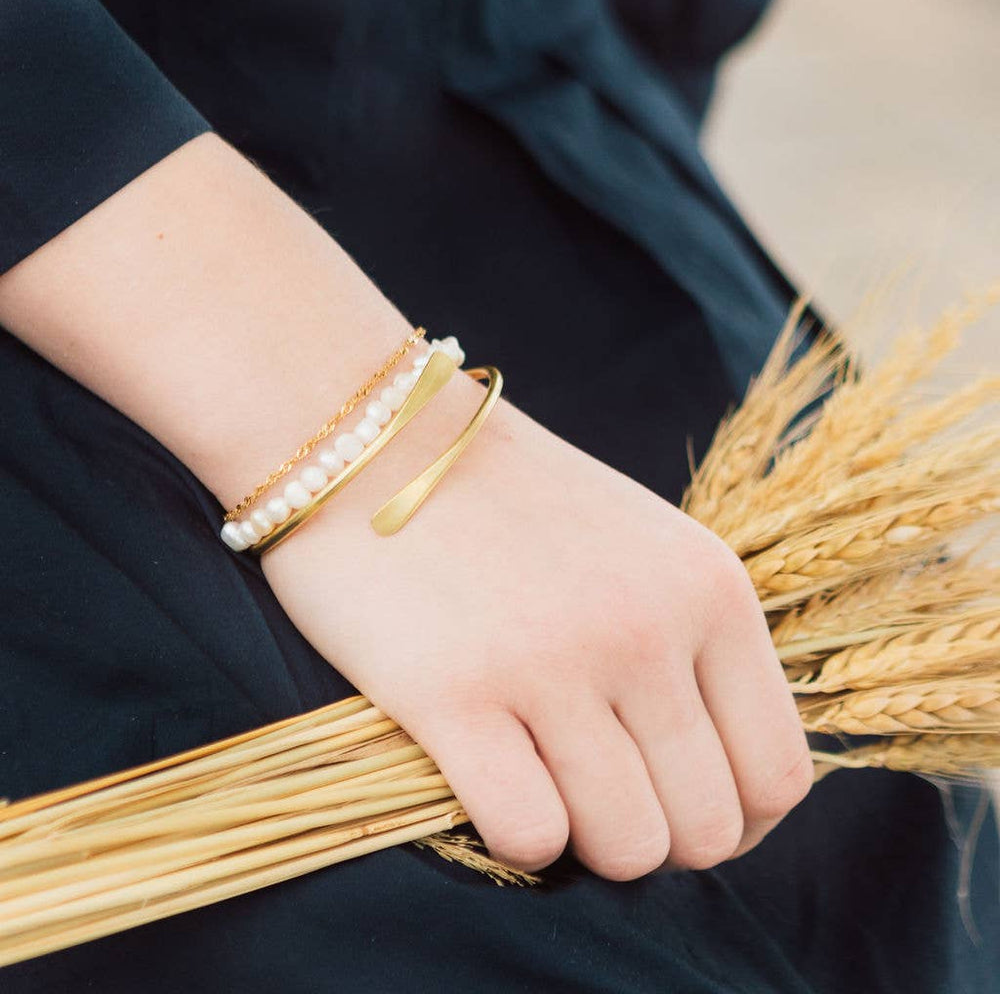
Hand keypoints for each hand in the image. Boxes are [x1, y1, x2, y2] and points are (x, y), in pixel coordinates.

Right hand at [259, 356, 812, 879]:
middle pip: (708, 828)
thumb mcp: (640, 545)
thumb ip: (694, 645)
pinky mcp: (454, 694)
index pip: (779, 773)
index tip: (678, 807)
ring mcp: (553, 661)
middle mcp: (647, 626)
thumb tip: (719, 773)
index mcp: (709, 588)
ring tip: (540, 779)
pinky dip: (516, 835)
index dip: (739, 821)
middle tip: (594, 792)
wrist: (379, 437)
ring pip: (626, 847)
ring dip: (585, 842)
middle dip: (657, 836)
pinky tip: (487, 778)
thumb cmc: (511, 501)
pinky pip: (529, 836)